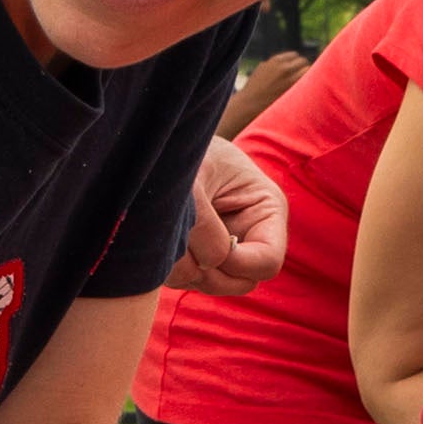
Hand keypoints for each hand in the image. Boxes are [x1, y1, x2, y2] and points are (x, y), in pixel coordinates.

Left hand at [173, 140, 291, 294]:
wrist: (155, 139)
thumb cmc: (179, 147)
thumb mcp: (193, 178)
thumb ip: (204, 222)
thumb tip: (209, 263)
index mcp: (265, 208)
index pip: (268, 261)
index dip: (238, 265)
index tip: (206, 252)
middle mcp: (250, 232)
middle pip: (242, 282)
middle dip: (210, 274)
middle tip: (180, 252)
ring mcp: (223, 245)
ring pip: (212, 284)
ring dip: (184, 271)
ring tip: (163, 237)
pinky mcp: (197, 251)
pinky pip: (188, 278)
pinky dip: (170, 269)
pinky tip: (158, 240)